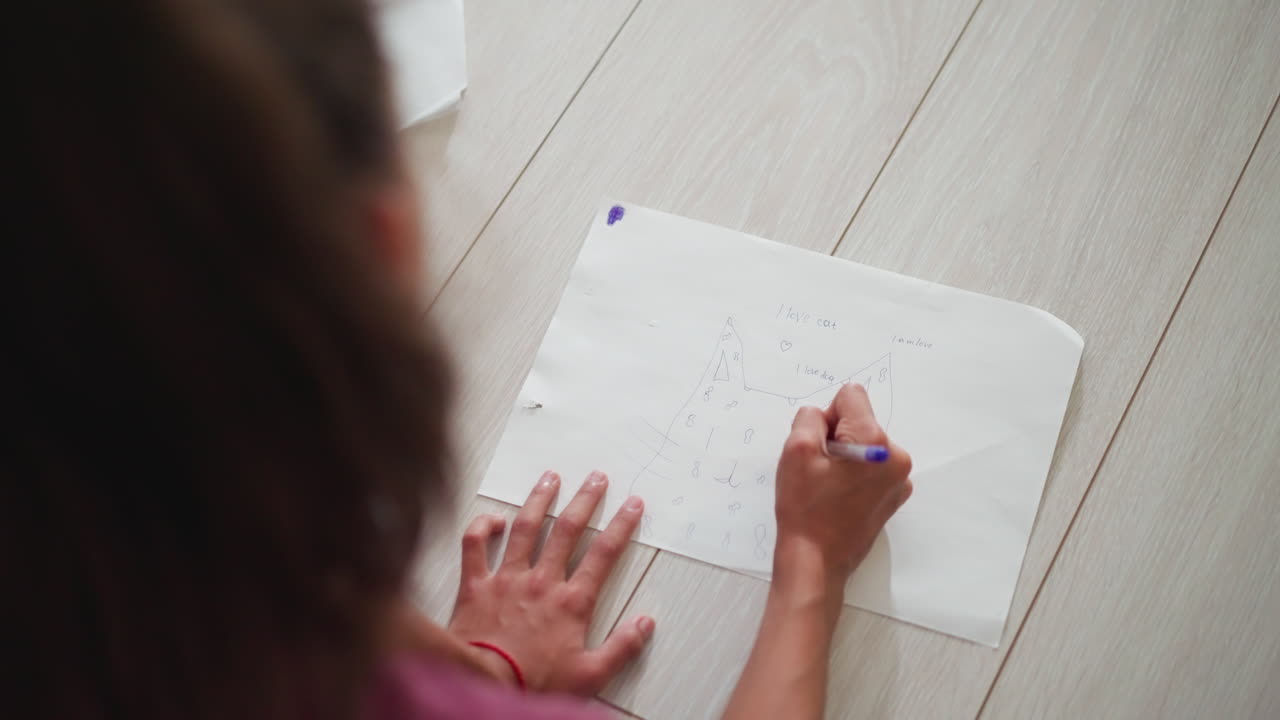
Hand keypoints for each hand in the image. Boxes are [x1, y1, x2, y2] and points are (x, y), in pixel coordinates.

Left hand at [448, 470, 654, 694]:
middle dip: (585, 500)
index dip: (621, 525)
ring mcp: (507, 579)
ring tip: (550, 477)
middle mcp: (541, 582)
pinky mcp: (476, 585)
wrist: (483, 683)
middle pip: (568, 530)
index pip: (604, 554)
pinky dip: (482, 527)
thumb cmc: (534, 683)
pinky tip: (494, 518)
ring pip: (526, 528)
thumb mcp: (590, 675)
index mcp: (572, 602)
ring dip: (539, 500)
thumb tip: (646, 623)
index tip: (633, 504)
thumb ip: (622, 648)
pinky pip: (475, 546)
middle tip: (596, 477)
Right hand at [774, 384, 912, 592]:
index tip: (818, 445)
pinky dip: (855, 474)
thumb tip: (824, 415)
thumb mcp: (795, 450)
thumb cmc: (805, 508)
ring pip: (865, 444)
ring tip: (828, 486)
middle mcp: (897, 458)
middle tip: (819, 470)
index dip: (826, 416)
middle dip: (836, 437)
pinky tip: (838, 496)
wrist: (816, 561)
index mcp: (876, 443)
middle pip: (860, 420)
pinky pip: (872, 467)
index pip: (851, 396)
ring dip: (845, 456)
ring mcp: (899, 480)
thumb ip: (810, 417)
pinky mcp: (894, 496)